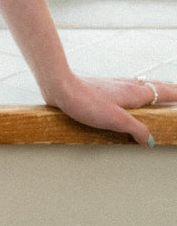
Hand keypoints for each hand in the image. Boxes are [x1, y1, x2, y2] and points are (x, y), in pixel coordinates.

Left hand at [42, 74, 176, 145]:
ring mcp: (112, 86)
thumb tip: (150, 140)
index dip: (175, 94)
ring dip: (151, 88)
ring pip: (138, 85)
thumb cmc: (86, 102)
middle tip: (176, 92)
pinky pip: (125, 87)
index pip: (161, 92)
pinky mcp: (100, 89)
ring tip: (157, 92)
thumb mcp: (116, 120)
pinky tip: (127, 94)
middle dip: (166, 89)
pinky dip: (135, 89)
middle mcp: (125, 86)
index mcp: (133, 93)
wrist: (60, 87)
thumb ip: (137, 130)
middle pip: (152, 86)